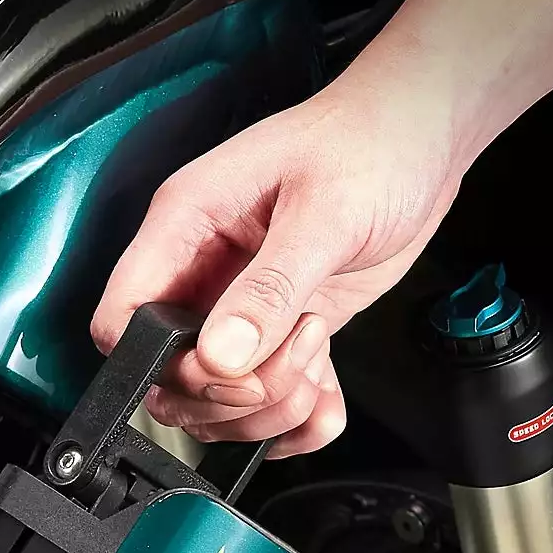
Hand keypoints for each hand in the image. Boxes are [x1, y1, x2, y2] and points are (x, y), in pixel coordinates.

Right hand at [92, 79, 462, 455]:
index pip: (123, 318)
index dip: (165, 364)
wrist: (429, 134)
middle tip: (294, 362)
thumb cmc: (374, 142)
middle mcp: (202, 272)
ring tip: (318, 358)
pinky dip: (301, 419)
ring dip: (269, 408)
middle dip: (232, 395)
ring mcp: (240, 306)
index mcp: (185, 226)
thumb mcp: (324, 215)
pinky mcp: (282, 329)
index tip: (232, 369)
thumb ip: (268, 289)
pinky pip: (271, 400)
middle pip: (171, 379)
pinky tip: (328, 398)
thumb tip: (219, 355)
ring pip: (218, 400)